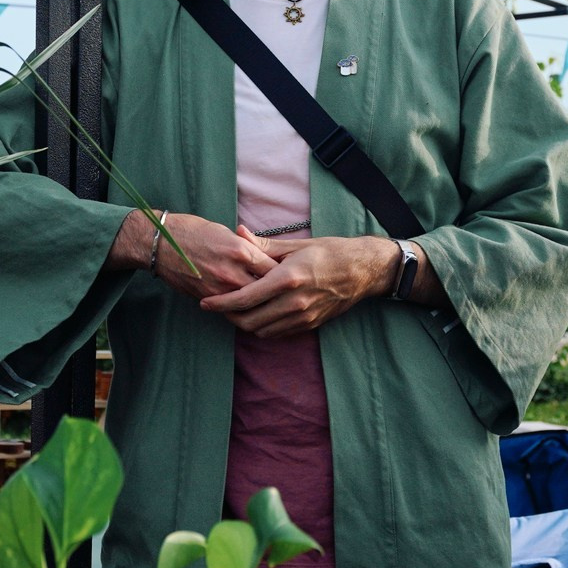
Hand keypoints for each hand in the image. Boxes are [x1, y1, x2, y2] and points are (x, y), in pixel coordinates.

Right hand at [112, 211, 275, 301]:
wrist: (160, 242)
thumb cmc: (192, 230)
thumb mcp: (224, 232)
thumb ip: (246, 247)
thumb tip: (263, 258)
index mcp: (241, 250)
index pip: (273, 269)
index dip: (282, 274)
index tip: (288, 277)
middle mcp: (233, 271)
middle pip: (265, 289)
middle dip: (274, 293)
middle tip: (283, 296)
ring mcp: (219, 287)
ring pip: (249, 303)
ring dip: (258, 304)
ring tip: (269, 305)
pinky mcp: (207, 296)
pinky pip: (230, 307)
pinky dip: (239, 308)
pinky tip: (246, 309)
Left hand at [198, 234, 397, 338]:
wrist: (362, 271)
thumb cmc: (329, 252)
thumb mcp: (296, 244)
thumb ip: (263, 246)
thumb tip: (238, 233)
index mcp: (287, 278)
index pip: (245, 298)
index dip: (221, 303)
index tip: (205, 303)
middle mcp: (294, 302)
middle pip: (249, 321)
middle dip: (228, 317)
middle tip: (218, 306)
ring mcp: (303, 316)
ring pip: (262, 330)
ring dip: (245, 323)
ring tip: (236, 310)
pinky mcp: (310, 325)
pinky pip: (278, 333)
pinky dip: (263, 327)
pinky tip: (258, 314)